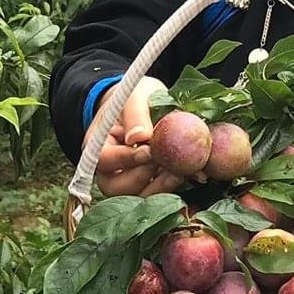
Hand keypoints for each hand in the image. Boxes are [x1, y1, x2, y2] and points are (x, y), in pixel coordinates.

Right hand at [92, 77, 185, 196]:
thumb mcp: (135, 96)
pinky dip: (175, 185)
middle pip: (116, 188)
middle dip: (142, 179)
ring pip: (138, 197)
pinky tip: (194, 174)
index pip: (105, 160)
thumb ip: (135, 114)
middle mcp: (110, 169)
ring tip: (180, 172)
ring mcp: (130, 179)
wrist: (148, 103)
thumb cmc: (136, 97)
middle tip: (164, 164)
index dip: (126, 159)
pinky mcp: (151, 183)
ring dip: (160, 188)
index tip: (149, 152)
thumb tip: (140, 136)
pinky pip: (159, 194)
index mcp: (99, 146)